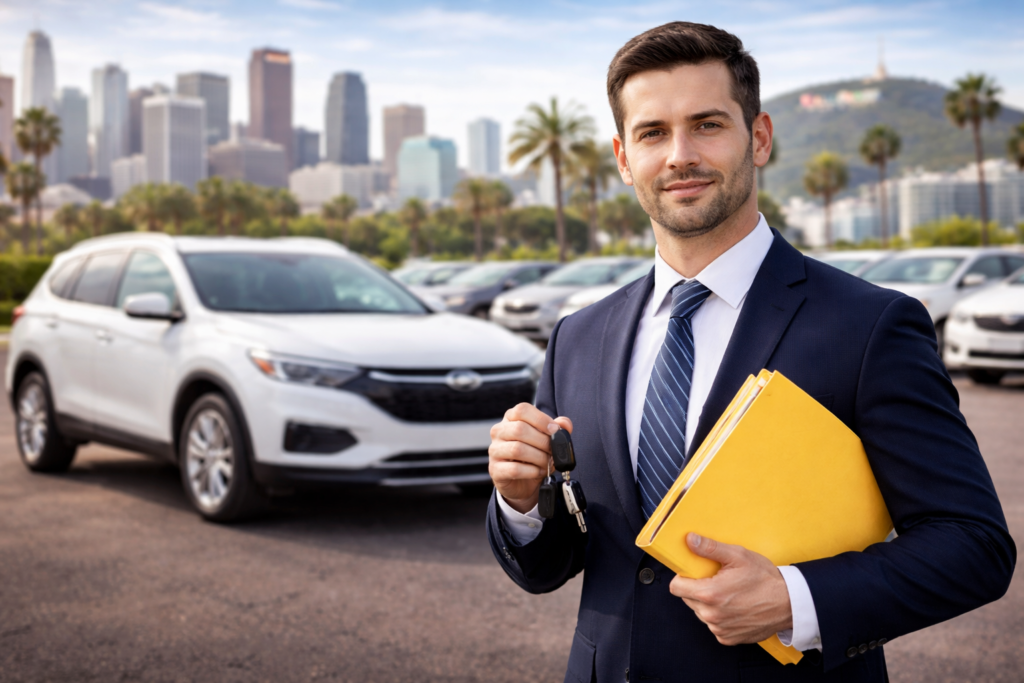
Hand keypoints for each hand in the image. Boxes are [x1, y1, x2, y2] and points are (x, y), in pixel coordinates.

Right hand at [488, 403, 572, 512]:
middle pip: (520, 429)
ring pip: (517, 449)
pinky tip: (538, 472)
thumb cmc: (533, 456)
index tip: (555, 430)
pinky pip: (514, 469)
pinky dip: (532, 471)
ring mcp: (494, 450)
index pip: (522, 410)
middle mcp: (499, 431)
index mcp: (511, 418)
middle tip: (553, 451)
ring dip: (539, 458)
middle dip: (543, 442)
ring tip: (547, 463)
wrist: (522, 482)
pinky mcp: (495, 470)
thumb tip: (564, 424)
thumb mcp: (547, 439)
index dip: (541, 419)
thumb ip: (557, 429)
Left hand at [669, 533, 792, 645]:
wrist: (789, 604)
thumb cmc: (766, 579)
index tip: (694, 573)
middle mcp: (711, 615)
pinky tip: (735, 607)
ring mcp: (719, 629)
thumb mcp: (738, 556)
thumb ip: (710, 548)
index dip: (683, 577)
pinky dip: (720, 617)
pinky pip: (714, 625)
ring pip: (700, 612)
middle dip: (697, 588)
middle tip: (717, 580)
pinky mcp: (728, 638)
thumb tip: (690, 540)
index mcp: (710, 594)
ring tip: (729, 594)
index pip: (676, 587)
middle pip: (688, 599)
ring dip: (709, 604)